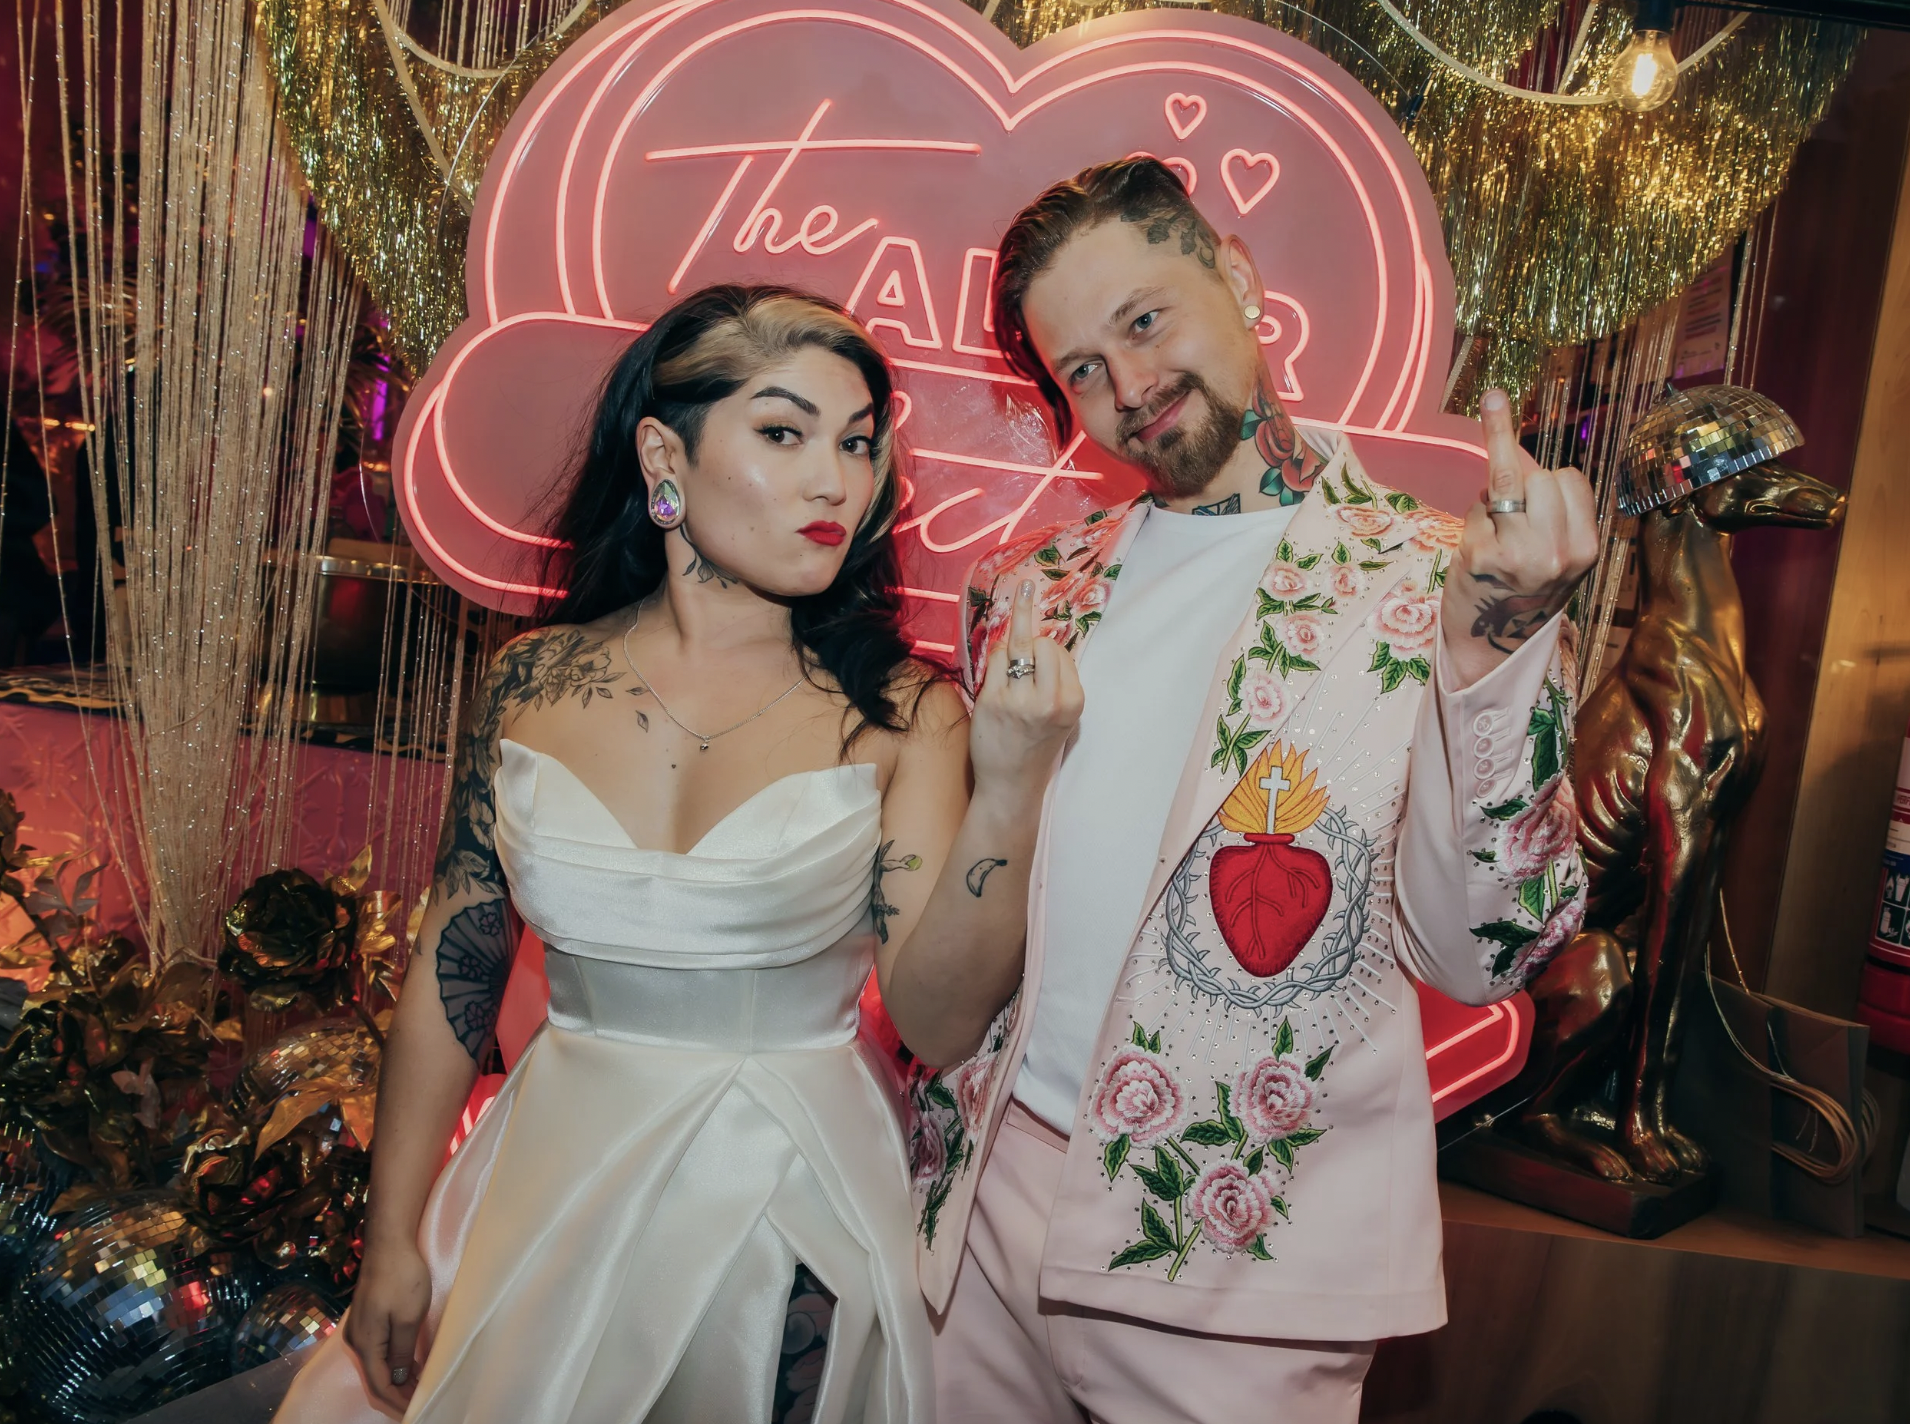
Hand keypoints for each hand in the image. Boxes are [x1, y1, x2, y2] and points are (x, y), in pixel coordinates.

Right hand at [344, 1237, 432, 1415]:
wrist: (389, 1243)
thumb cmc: (403, 1277)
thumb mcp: (409, 1317)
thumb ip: (402, 1351)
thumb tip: (398, 1378)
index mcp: (365, 1343)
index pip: (380, 1385)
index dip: (398, 1403)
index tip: (417, 1412)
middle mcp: (356, 1341)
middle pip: (375, 1379)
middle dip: (397, 1396)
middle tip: (420, 1405)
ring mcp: (359, 1330)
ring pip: (376, 1367)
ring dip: (397, 1381)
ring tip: (419, 1391)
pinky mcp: (366, 1321)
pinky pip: (378, 1353)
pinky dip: (394, 1365)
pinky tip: (411, 1369)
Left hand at [970, 579, 1084, 798]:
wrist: (1011, 783)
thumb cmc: (1037, 746)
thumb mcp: (1064, 716)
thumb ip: (1060, 681)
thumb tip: (1042, 637)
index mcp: (1073, 701)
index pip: (1062, 652)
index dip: (1049, 653)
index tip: (1041, 664)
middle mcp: (1049, 700)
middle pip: (1042, 643)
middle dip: (1032, 644)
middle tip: (1024, 662)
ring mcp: (1019, 700)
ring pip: (1016, 645)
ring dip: (1011, 651)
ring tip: (1010, 670)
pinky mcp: (992, 701)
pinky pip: (994, 659)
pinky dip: (995, 661)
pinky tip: (997, 680)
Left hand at [1442, 388, 1598, 687]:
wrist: (1491, 646)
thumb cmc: (1523, 589)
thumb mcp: (1556, 553)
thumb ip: (1551, 508)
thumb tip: (1516, 445)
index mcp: (1585, 548)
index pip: (1572, 480)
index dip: (1550, 481)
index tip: (1538, 494)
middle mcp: (1558, 551)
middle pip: (1541, 475)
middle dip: (1524, 485)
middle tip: (1514, 523)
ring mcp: (1519, 553)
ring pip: (1508, 479)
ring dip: (1497, 496)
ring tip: (1497, 531)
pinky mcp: (1480, 555)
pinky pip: (1477, 505)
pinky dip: (1475, 516)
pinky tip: (1478, 547)